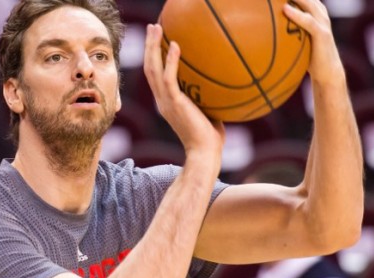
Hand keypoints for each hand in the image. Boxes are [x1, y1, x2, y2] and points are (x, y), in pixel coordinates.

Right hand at [143, 24, 224, 159]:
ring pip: (152, 69)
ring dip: (153, 47)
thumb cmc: (211, 138)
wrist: (205, 154)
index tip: (159, 41)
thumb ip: (209, 97)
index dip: (154, 57)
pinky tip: (176, 45)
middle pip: (149, 68)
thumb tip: (223, 82)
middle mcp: (162, 100)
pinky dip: (170, 61)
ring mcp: (166, 102)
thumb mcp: (209, 112)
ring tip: (156, 28)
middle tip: (153, 27)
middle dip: (150, 46)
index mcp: (167, 102)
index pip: (155, 76)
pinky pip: (169, 78)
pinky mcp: (174, 104)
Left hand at [283, 0, 343, 84]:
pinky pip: (308, 21)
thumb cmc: (310, 57)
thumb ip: (288, 30)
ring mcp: (322, 23)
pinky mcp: (322, 34)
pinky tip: (285, 9)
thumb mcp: (299, 39)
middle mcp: (320, 14)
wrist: (328, 72)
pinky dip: (296, 14)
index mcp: (315, 13)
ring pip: (308, 3)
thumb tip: (266, 30)